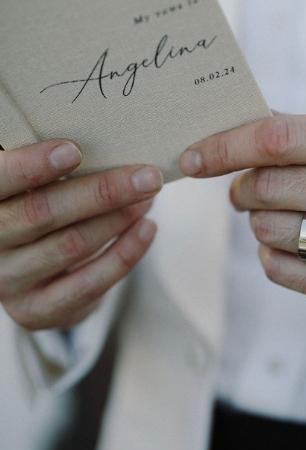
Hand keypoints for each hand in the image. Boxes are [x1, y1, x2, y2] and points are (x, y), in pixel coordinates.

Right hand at [0, 139, 160, 330]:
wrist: (26, 279)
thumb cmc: (33, 212)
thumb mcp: (28, 190)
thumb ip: (45, 171)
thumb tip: (101, 139)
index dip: (31, 166)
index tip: (72, 150)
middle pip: (42, 213)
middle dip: (100, 193)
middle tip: (146, 175)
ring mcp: (9, 281)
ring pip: (71, 247)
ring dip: (117, 220)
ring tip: (148, 197)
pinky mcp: (37, 310)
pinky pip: (89, 283)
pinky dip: (125, 254)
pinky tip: (147, 229)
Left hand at [180, 113, 305, 325]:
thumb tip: (234, 123)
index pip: (277, 139)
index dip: (225, 147)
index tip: (194, 157)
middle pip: (266, 186)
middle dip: (243, 188)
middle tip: (246, 192)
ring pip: (268, 229)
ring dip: (263, 225)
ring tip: (291, 221)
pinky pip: (280, 269)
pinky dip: (276, 257)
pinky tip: (299, 250)